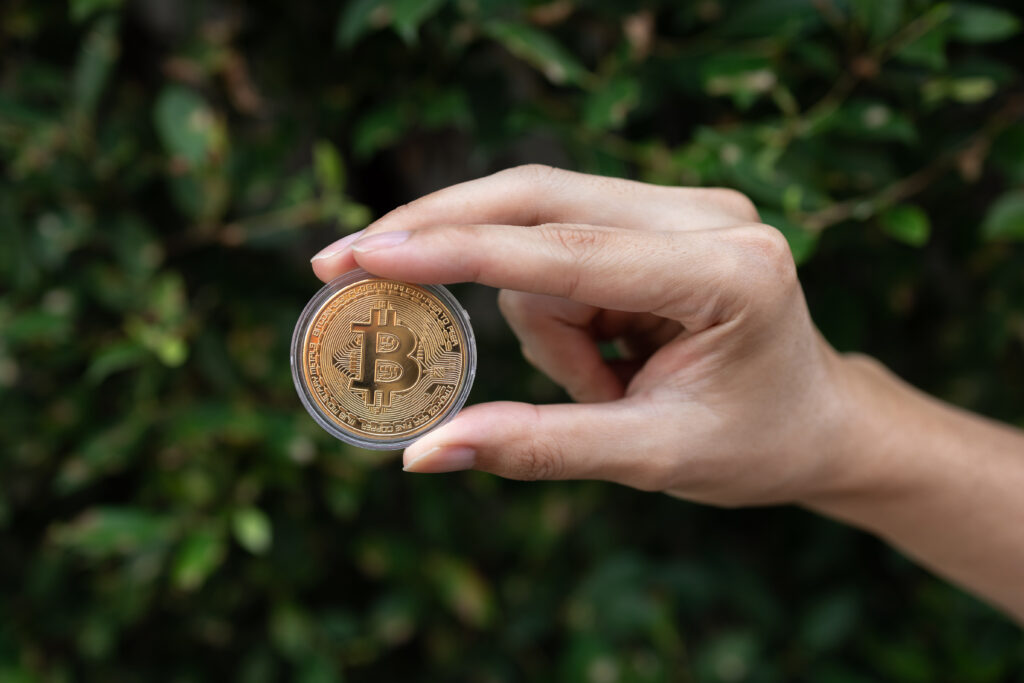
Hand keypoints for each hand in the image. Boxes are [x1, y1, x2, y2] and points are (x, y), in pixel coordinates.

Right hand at [310, 165, 854, 506]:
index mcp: (728, 272)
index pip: (565, 252)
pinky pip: (560, 241)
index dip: (455, 253)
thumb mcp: (649, 458)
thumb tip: (421, 453)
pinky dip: (552, 304)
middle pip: (534, 199)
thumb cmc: (752, 445)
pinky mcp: (661, 212)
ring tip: (604, 386)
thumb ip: (537, 448)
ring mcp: (685, 204)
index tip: (364, 255)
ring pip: (538, 232)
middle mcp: (707, 215)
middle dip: (441, 238)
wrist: (818, 421)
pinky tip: (605, 353)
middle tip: (343, 264)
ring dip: (539, 321)